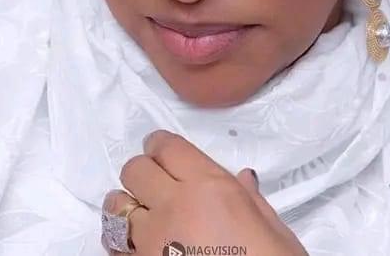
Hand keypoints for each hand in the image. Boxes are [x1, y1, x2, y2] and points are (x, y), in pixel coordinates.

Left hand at [102, 129, 307, 255]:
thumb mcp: (274, 232)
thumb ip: (252, 202)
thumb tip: (244, 180)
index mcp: (209, 187)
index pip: (167, 147)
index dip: (160, 145)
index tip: (162, 151)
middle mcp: (173, 206)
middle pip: (135, 169)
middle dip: (142, 172)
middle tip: (155, 183)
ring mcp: (151, 241)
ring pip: (115, 206)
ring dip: (126, 206)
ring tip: (142, 216)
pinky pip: (114, 246)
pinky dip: (121, 242)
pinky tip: (138, 247)